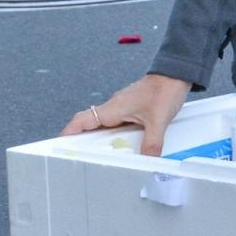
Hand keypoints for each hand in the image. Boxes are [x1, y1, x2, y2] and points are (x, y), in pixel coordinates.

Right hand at [60, 72, 192, 154]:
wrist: (176, 74)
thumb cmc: (164, 89)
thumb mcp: (159, 120)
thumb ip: (152, 143)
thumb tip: (147, 161)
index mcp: (114, 108)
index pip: (83, 120)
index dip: (69, 132)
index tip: (59, 145)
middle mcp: (114, 107)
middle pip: (90, 126)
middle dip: (82, 141)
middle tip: (77, 157)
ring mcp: (122, 108)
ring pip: (104, 126)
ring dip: (99, 139)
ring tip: (98, 157)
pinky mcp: (131, 109)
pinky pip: (116, 124)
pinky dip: (114, 136)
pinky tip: (122, 146)